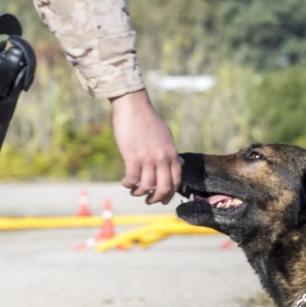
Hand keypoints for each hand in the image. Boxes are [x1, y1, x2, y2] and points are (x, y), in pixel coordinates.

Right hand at [110, 89, 180, 203]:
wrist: (134, 106)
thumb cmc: (148, 120)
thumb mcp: (166, 136)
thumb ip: (172, 152)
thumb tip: (180, 163)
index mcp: (172, 153)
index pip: (176, 181)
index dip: (169, 194)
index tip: (162, 199)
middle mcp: (162, 158)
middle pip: (163, 188)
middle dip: (156, 198)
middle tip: (148, 200)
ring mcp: (148, 158)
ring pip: (146, 186)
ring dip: (139, 192)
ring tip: (134, 190)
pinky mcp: (133, 156)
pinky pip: (132, 179)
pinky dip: (128, 184)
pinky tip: (125, 182)